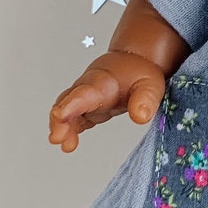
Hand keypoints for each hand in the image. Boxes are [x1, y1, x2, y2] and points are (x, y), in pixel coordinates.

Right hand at [48, 51, 166, 153]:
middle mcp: (88, 88)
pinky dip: (68, 131)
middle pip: (68, 101)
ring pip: (65, 110)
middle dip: (60, 118)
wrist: (133, 63)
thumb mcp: (150, 84)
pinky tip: (67, 144)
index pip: (84, 93)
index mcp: (103, 82)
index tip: (60, 114)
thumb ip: (145, 99)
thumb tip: (140, 117)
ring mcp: (84, 98)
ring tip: (62, 144)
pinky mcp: (85, 109)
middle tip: (57, 137)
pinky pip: (72, 120)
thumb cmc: (139, 74)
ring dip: (61, 127)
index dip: (71, 104)